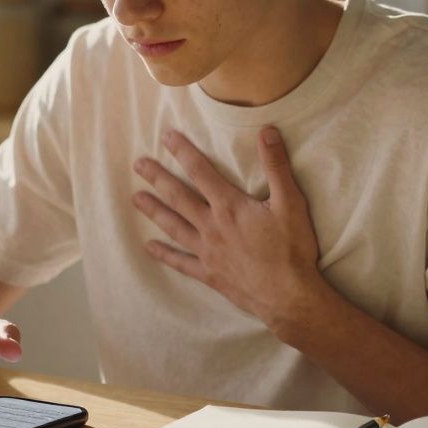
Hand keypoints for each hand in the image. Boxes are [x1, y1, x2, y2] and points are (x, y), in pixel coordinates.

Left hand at [131, 125, 327, 337]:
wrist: (289, 296)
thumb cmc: (292, 249)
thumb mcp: (291, 203)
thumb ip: (277, 166)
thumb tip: (266, 131)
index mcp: (229, 206)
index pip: (200, 172)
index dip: (183, 152)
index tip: (166, 137)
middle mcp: (212, 226)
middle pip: (178, 197)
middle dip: (157, 178)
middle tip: (138, 164)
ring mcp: (207, 251)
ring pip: (174, 226)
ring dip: (153, 211)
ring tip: (135, 198)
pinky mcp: (209, 274)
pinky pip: (181, 262)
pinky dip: (164, 254)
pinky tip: (149, 248)